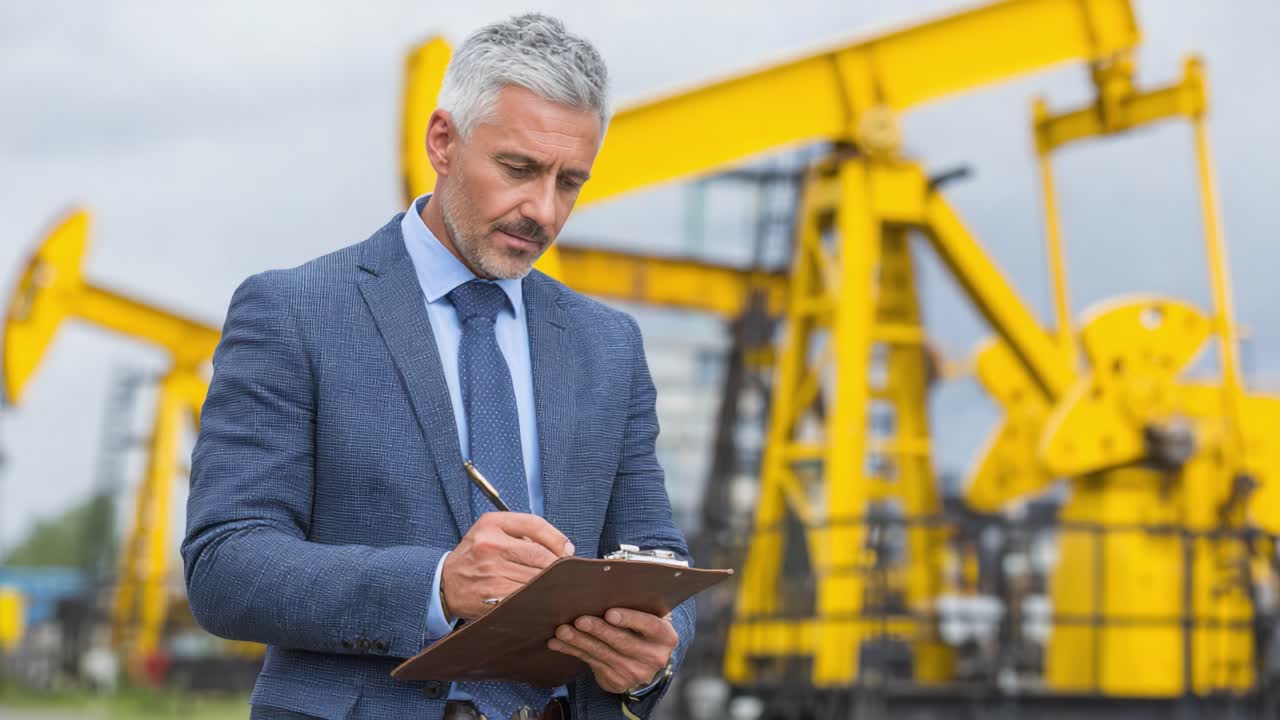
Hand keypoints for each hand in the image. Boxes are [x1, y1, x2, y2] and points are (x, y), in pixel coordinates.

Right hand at [442, 512, 573, 619]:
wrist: (444, 583)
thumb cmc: (475, 554)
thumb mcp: (493, 529)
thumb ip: (526, 531)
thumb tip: (564, 548)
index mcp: (492, 524)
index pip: (535, 525)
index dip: (557, 539)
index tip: (568, 551)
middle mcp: (490, 546)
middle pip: (540, 556)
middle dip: (557, 567)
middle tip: (564, 573)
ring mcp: (491, 574)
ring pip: (536, 579)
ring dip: (550, 584)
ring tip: (554, 586)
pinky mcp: (491, 598)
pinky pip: (526, 598)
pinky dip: (537, 599)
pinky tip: (540, 598)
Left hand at [546, 608, 677, 693]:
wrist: (645, 661)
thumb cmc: (642, 628)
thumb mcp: (648, 617)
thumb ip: (636, 605)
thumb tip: (606, 584)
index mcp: (666, 637)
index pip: (650, 626)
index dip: (630, 619)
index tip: (609, 613)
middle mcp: (654, 657)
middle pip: (622, 642)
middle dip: (598, 630)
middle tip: (579, 620)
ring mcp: (635, 672)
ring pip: (602, 653)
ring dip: (579, 641)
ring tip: (562, 630)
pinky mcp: (616, 680)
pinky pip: (590, 662)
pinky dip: (572, 651)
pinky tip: (558, 643)